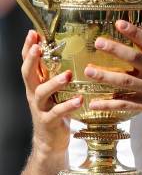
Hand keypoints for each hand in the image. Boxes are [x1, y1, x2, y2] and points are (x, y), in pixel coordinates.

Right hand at [21, 30, 82, 154]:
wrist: (50, 142)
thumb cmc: (56, 111)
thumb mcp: (54, 91)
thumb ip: (58, 75)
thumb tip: (74, 51)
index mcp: (36, 84)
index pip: (28, 63)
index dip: (27, 48)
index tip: (32, 32)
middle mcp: (34, 94)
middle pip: (27, 74)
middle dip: (31, 59)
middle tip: (38, 47)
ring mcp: (40, 108)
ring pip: (42, 93)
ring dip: (54, 82)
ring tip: (68, 75)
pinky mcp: (49, 122)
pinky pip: (57, 113)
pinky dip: (68, 106)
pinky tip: (79, 99)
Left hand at [84, 20, 141, 116]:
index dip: (135, 32)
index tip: (120, 23)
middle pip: (135, 59)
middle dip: (115, 50)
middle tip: (98, 43)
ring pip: (127, 82)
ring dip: (106, 76)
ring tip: (89, 71)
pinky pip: (126, 105)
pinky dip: (110, 105)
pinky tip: (95, 103)